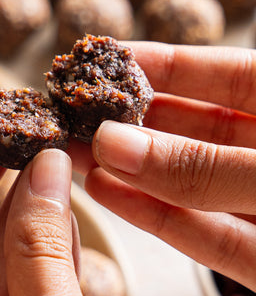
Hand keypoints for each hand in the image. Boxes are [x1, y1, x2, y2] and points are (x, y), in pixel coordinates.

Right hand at [69, 42, 255, 291]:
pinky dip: (154, 216)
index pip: (220, 74)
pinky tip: (106, 193)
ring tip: (75, 153)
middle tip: (76, 114)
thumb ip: (204, 163)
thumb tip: (117, 143)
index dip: (161, 63)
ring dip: (129, 169)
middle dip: (132, 120)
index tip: (106, 60)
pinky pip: (205, 235)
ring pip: (188, 184)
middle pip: (192, 129)